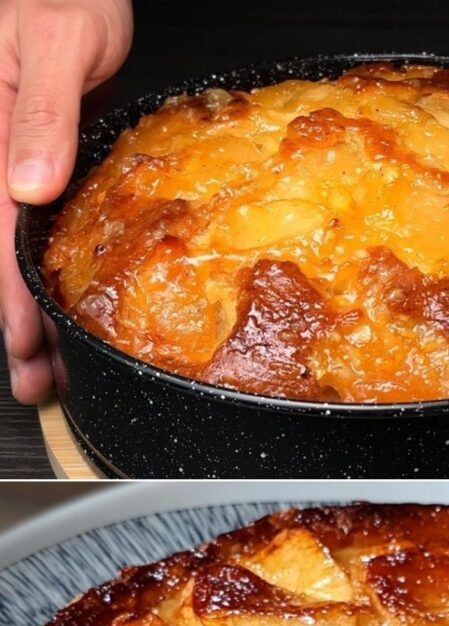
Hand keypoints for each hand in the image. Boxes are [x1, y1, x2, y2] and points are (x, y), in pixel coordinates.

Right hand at [0, 0, 131, 402]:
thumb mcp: (54, 42)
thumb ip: (41, 113)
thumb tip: (29, 184)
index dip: (10, 296)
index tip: (24, 344)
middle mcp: (2, 160)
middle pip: (2, 256)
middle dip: (18, 324)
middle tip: (38, 382)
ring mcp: (20, 166)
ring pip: (20, 252)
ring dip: (35, 310)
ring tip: (51, 365)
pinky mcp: (44, 165)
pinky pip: (41, 231)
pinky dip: (51, 274)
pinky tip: (66, 306)